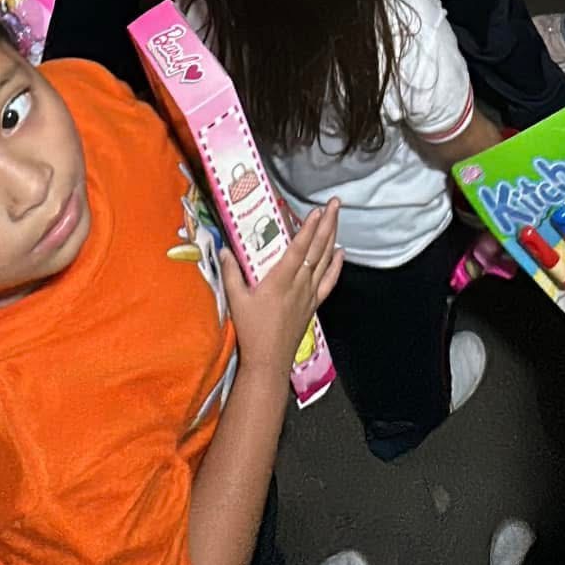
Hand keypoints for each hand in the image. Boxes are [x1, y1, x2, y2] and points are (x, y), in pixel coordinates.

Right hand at [221, 202, 341, 385]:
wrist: (269, 361)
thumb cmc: (252, 330)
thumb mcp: (236, 301)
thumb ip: (231, 273)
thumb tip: (224, 249)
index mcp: (281, 280)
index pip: (299, 248)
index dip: (309, 228)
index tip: (318, 210)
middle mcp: (300, 284)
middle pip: (318, 249)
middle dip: (327, 224)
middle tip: (335, 203)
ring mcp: (309, 293)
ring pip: (325, 260)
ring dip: (333, 237)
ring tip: (337, 217)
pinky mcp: (313, 304)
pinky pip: (329, 281)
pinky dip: (336, 265)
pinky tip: (340, 252)